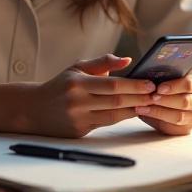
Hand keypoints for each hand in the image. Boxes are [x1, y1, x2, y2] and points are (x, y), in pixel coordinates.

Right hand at [25, 54, 155, 137]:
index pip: (112, 85)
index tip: (150, 83)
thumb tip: (127, 60)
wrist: (34, 109)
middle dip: (139, 98)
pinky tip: (133, 111)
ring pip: (114, 115)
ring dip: (134, 109)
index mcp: (78, 83)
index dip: (134, 85)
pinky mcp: (80, 131)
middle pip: (116, 101)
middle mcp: (78, 102)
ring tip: (150, 103)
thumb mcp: (77, 67)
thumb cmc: (60, 85)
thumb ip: (103, 62)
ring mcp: (79, 118)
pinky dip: (121, 117)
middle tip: (156, 94)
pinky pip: (106, 123)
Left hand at [134, 73, 191, 135]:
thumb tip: (147, 76)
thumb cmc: (173, 84)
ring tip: (143, 106)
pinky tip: (144, 113)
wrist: (181, 98)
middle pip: (185, 102)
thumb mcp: (173, 76)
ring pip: (178, 116)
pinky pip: (171, 127)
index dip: (174, 86)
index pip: (189, 84)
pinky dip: (156, 119)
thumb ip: (165, 76)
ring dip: (158, 111)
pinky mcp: (186, 129)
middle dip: (165, 100)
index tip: (159, 88)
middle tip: (150, 97)